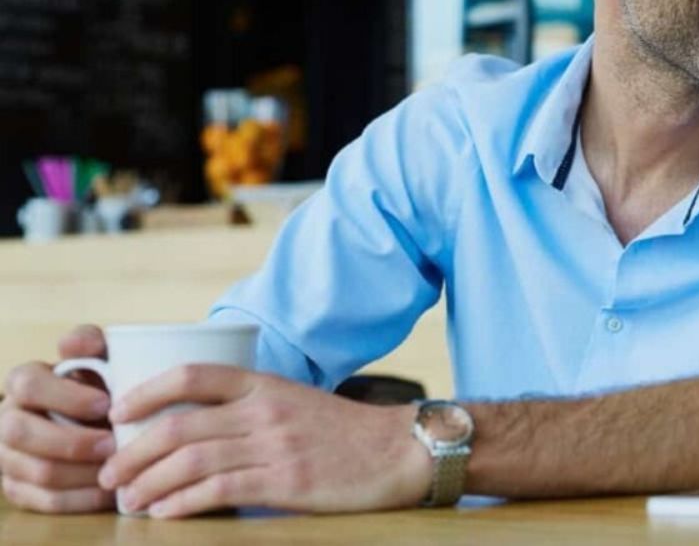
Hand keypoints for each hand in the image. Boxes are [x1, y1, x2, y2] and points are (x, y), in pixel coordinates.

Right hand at [0, 325, 116, 512]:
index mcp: (24, 382)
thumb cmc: (99, 383)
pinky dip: (81, 499)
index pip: (27, 385)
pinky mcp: (20, 489)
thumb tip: (73, 344)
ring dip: (82, 473)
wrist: (98, 418)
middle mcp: (6, 420)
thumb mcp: (98, 357)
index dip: (65, 397)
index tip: (106, 404)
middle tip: (112, 444)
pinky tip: (110, 492)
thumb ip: (89, 343)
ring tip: (118, 469)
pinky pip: (45, 501)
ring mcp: (8, 458)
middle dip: (71, 441)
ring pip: (36, 472)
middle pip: (21, 434)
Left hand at [96, 366, 431, 517]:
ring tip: (128, 500)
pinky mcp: (286, 483)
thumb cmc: (343, 432)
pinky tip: (165, 514)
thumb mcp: (293, 403)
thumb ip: (247, 409)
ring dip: (148, 484)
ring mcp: (275, 446)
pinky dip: (182, 504)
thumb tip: (187, 429)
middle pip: (178, 425)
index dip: (146, 392)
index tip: (116, 413)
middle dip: (131, 452)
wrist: (398, 451)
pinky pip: (219, 491)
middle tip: (108, 474)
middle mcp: (265, 410)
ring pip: (190, 460)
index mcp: (266, 385)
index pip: (194, 375)